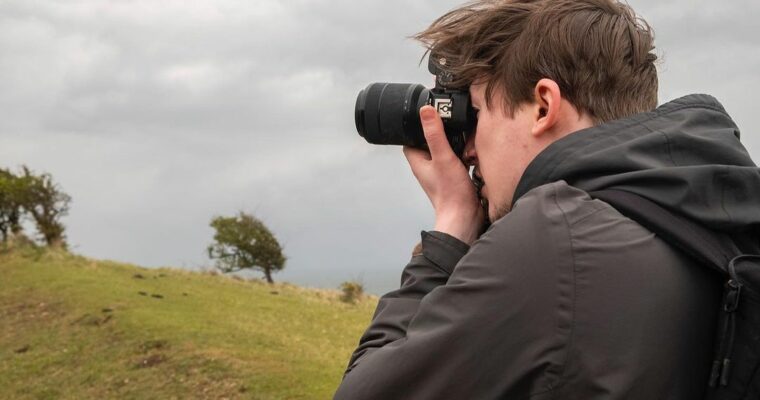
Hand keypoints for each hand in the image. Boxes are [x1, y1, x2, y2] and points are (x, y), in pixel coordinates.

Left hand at [403, 106, 485, 244]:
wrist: (465, 218)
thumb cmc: (450, 194)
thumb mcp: (443, 157)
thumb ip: (435, 134)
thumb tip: (425, 111)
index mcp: (418, 161)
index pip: (410, 138)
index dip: (417, 126)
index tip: (427, 114)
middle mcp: (428, 167)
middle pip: (430, 142)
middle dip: (441, 133)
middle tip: (450, 124)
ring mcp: (441, 173)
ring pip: (446, 150)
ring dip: (455, 144)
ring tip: (464, 138)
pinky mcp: (454, 178)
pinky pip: (457, 160)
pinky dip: (464, 154)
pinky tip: (472, 153)